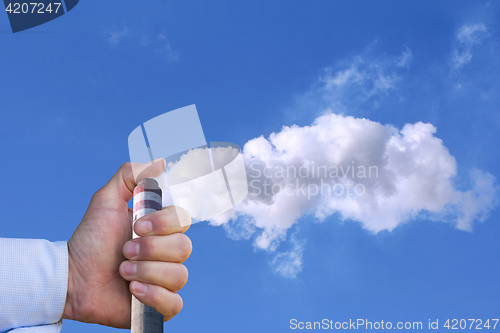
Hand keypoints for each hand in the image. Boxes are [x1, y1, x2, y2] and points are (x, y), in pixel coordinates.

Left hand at [62, 160, 191, 327]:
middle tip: (124, 251)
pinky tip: (132, 290)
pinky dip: (153, 296)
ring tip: (122, 272)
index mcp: (161, 229)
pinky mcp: (160, 306)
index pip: (183, 220)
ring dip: (146, 272)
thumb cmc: (91, 239)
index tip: (137, 226)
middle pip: (184, 248)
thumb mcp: (106, 201)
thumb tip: (161, 162)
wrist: (72, 278)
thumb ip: (130, 176)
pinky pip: (174, 303)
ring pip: (179, 275)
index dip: (164, 223)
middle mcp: (168, 254)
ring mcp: (166, 280)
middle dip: (150, 250)